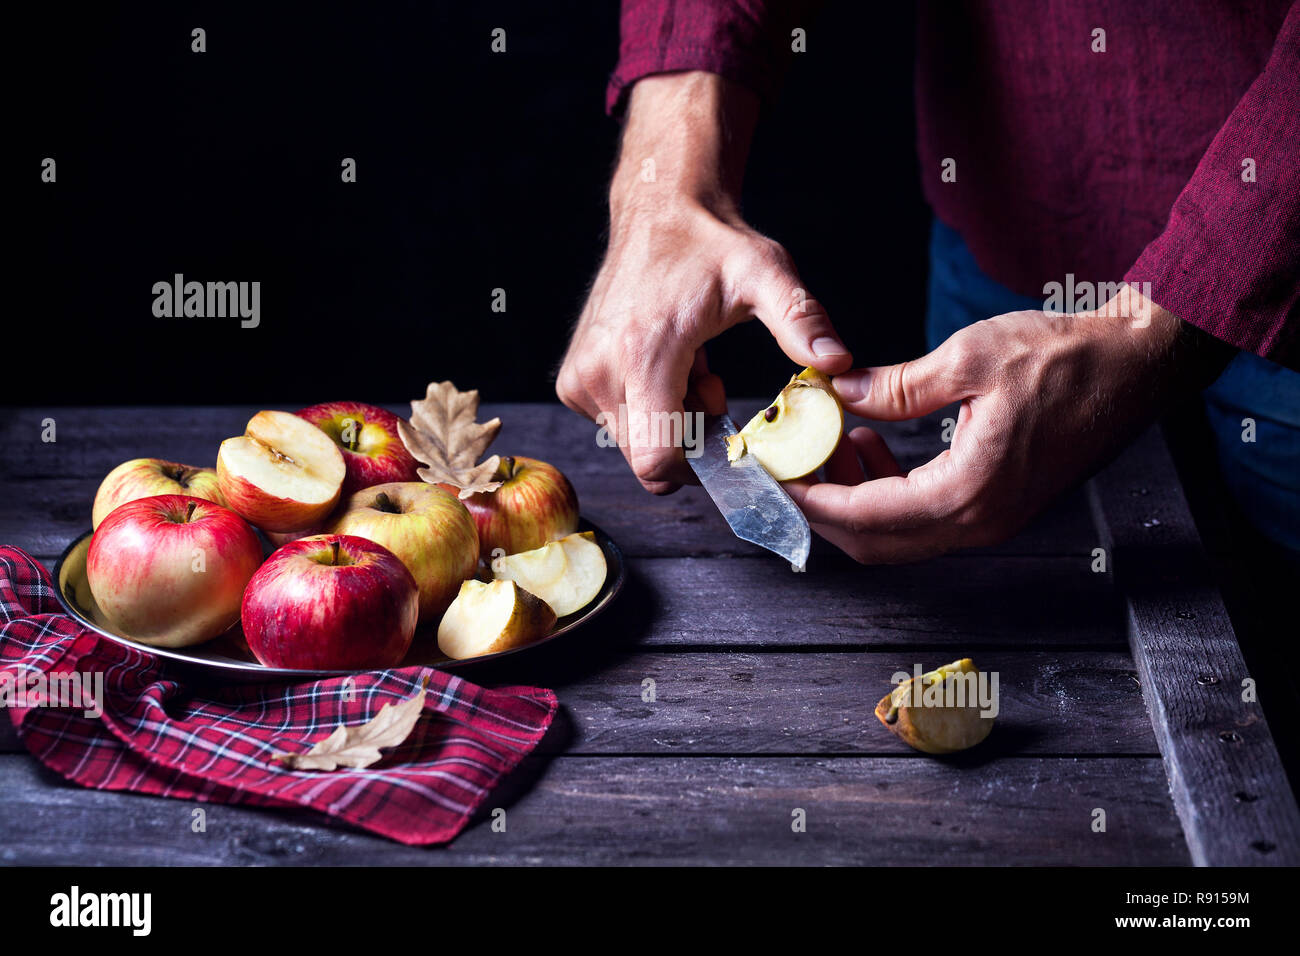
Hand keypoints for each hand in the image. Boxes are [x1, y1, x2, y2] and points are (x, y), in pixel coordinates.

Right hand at [557, 72, 851, 493]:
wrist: (658, 210)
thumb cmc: (711, 244)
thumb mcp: (765, 275)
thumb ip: (801, 321)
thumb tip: (838, 361)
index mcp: (643, 356)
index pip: (657, 460)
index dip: (698, 466)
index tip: (727, 438)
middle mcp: (600, 374)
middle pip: (651, 458)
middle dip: (691, 438)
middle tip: (711, 384)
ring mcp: (580, 380)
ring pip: (635, 444)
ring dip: (672, 421)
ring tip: (691, 366)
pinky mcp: (573, 381)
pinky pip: (618, 425)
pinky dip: (650, 408)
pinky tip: (667, 363)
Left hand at [785, 286, 1233, 562]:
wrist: (1137, 365)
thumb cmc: (1067, 358)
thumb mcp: (969, 358)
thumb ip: (896, 388)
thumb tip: (838, 395)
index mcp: (968, 493)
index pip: (864, 517)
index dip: (808, 499)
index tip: (771, 478)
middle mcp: (979, 522)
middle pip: (872, 540)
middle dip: (822, 505)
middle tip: (791, 460)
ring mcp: (990, 520)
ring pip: (895, 534)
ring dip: (853, 498)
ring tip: (833, 441)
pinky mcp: (996, 505)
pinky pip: (923, 518)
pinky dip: (885, 492)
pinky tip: (873, 444)